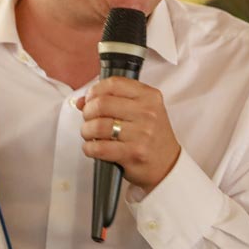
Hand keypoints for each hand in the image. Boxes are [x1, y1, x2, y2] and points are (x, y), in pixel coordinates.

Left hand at [77, 76, 180, 194]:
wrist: (168, 164)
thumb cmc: (151, 136)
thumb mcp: (141, 111)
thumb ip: (112, 101)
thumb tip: (80, 101)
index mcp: (149, 96)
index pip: (114, 83)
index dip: (95, 91)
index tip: (90, 99)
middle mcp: (147, 112)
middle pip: (102, 104)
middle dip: (87, 112)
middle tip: (88, 119)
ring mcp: (141, 133)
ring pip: (98, 126)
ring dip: (86, 131)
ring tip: (90, 134)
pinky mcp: (133, 153)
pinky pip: (99, 147)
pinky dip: (89, 148)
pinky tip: (93, 148)